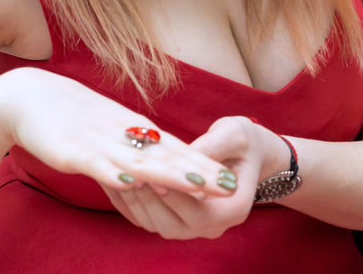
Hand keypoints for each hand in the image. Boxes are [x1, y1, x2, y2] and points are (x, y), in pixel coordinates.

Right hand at [0, 67, 233, 202]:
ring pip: (140, 161)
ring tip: (198, 184)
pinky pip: (99, 163)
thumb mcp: (108, 135)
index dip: (204, 165)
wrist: (28, 97)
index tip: (231, 180)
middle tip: (230, 186)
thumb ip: (132, 151)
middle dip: (199, 172)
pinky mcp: (75, 151)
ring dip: (170, 173)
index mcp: (134, 132)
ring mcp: (101, 143)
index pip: (176, 150)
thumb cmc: (69, 118)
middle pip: (168, 156)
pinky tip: (133, 183)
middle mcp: (124, 135)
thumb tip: (157, 171)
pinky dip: (116, 173)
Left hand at [104, 116, 288, 238]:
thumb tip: (184, 156)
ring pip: (156, 226)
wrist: (244, 152)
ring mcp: (194, 228)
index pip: (199, 212)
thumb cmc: (243, 140)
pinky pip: (149, 220)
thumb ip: (212, 146)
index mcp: (234, 209)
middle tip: (129, 174)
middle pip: (172, 225)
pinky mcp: (178, 221)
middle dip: (148, 200)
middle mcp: (214, 226)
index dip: (174, 195)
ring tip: (121, 174)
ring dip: (136, 202)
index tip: (154, 173)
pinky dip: (132, 203)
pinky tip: (118, 180)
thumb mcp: (233, 134)